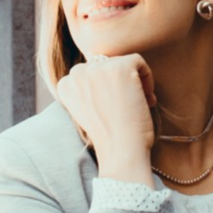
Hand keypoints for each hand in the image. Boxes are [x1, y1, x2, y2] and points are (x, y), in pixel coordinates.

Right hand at [56, 54, 156, 185]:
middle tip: (130, 105)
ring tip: (140, 102)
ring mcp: (97, 69)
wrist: (121, 151)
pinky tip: (146, 98)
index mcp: (65, 85)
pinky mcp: (119, 67)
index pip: (91, 73)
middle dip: (120, 82)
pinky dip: (147, 77)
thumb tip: (109, 76)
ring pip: (121, 62)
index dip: (107, 89)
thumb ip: (90, 90)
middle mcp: (77, 73)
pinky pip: (138, 61)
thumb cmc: (110, 137)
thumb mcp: (89, 111)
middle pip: (106, 65)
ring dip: (134, 81)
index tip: (115, 107)